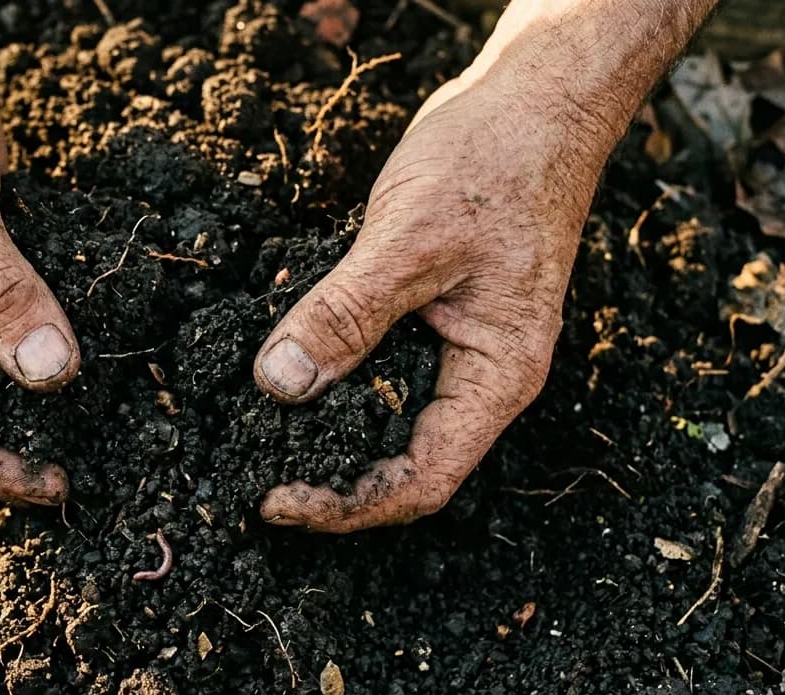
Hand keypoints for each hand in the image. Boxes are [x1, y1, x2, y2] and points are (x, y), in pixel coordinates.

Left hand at [253, 0, 716, 531]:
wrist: (532, 98)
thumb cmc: (496, 161)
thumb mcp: (412, 240)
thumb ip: (346, 314)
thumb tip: (281, 385)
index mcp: (497, 376)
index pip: (421, 480)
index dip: (347, 505)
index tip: (276, 501)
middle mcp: (479, 375)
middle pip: (402, 461)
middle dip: (331, 478)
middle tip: (252, 474)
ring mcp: (455, 345)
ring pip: (386, 418)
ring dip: (327, 432)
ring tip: (258, 437)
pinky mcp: (427, 313)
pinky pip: (376, 366)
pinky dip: (331, 375)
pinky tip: (283, 368)